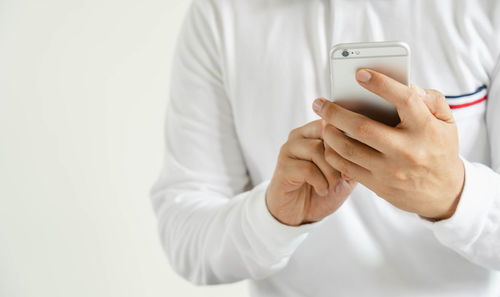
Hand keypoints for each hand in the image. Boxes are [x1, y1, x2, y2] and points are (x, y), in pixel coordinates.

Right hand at [266, 120, 356, 225]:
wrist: (301, 214)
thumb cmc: (324, 190)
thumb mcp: (346, 175)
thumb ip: (354, 159)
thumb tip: (363, 149)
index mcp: (314, 131)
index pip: (333, 122)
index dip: (348, 141)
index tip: (356, 163)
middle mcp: (299, 136)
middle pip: (326, 134)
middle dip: (341, 159)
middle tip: (345, 178)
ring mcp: (288, 150)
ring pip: (316, 150)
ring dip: (330, 173)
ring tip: (334, 187)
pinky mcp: (283, 167)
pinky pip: (306, 169)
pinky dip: (320, 182)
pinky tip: (322, 191)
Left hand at [313, 69, 464, 220]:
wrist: (444, 193)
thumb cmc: (439, 149)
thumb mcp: (446, 122)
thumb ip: (431, 99)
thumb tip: (407, 85)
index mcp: (426, 129)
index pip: (403, 100)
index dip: (381, 84)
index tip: (360, 73)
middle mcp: (407, 150)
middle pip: (362, 128)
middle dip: (335, 113)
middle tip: (320, 103)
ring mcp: (390, 170)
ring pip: (349, 149)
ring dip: (330, 133)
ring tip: (323, 121)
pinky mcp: (378, 185)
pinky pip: (347, 167)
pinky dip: (333, 153)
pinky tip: (329, 142)